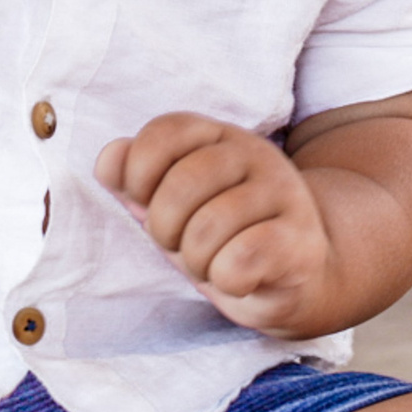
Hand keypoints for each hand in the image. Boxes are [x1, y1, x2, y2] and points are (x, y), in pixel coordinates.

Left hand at [95, 114, 332, 334]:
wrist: (296, 273)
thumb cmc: (220, 235)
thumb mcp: (171, 203)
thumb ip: (134, 177)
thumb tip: (110, 161)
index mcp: (213, 135)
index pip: (164, 133)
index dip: (139, 175)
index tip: (145, 204)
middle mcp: (251, 153)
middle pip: (182, 184)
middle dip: (164, 229)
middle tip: (179, 245)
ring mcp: (282, 193)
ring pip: (210, 226)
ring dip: (196, 261)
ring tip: (210, 264)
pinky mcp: (301, 240)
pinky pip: (244, 258)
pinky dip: (226, 279)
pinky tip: (237, 279)